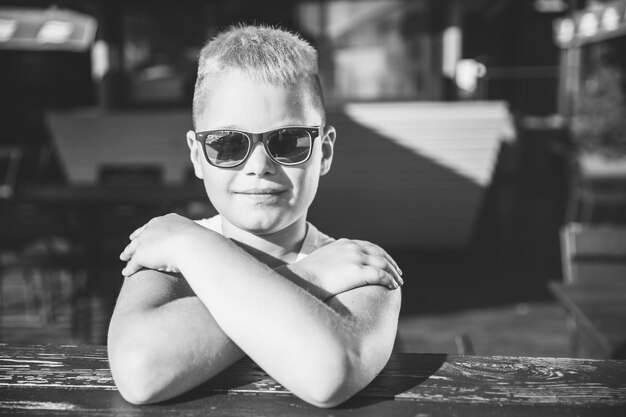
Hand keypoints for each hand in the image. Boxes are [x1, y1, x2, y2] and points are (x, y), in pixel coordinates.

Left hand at [119, 213, 208, 276]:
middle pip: (141, 234)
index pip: (154, 224)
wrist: (192, 244)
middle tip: (131, 241)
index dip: (148, 229)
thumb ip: (195, 240)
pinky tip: (126, 273)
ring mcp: (146, 240)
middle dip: (135, 239)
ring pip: (133, 248)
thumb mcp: (197, 237)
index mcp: (168, 220)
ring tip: (124, 257)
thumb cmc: (200, 242)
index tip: (144, 232)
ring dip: (128, 253)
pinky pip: (133, 263)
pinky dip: (129, 268)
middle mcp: (154, 227)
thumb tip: (206, 244)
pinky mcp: (142, 254)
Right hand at [288, 238, 402, 296]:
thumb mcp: (321, 261)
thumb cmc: (307, 275)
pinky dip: (389, 280)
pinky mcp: (357, 271)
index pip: (369, 246)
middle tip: (398, 274)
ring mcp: (355, 258)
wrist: (301, 278)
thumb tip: (333, 271)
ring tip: (398, 282)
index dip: (381, 255)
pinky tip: (392, 287)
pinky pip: (380, 274)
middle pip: (379, 253)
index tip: (387, 263)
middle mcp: (352, 248)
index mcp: (344, 243)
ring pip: (383, 264)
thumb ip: (332, 262)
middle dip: (391, 263)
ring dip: (393, 273)